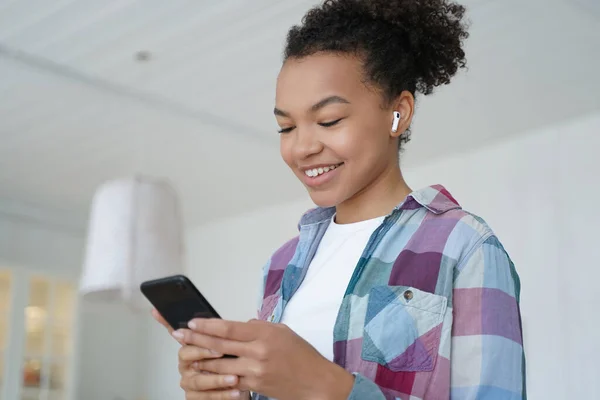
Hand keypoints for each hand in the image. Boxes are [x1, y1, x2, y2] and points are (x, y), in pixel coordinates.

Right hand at [152, 310, 247, 398]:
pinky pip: (206, 397)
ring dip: (217, 379)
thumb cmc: (230, 361)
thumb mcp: (231, 343)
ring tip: (234, 378)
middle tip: (221, 351)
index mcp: (191, 345)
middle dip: (203, 352)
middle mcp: (186, 363)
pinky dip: (222, 395)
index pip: (180, 333)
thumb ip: (228, 333)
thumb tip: (247, 320)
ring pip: (198, 380)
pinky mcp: (194, 396)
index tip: (189, 325)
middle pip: (186, 354)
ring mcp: (188, 381)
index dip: (172, 324)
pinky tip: (236, 391)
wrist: (236, 384)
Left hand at [175, 319, 354, 399]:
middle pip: (219, 345)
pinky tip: (204, 372)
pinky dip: (216, 377)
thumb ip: (259, 327)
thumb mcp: (283, 331)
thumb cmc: (302, 355)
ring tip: (185, 353)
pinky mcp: (254, 387)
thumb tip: (241, 325)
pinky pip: (229, 382)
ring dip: (201, 359)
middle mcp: (257, 352)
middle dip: (196, 339)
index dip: (207, 325)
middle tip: (178, 334)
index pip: (229, 328)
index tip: (192, 321)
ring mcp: (254, 371)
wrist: (316, 382)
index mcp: (264, 334)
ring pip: (220, 365)